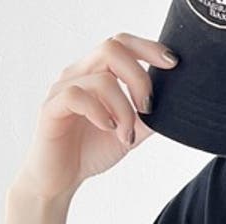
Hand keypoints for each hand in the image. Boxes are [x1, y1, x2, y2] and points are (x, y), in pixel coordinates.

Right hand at [13, 32, 179, 201]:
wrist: (61, 178)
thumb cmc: (91, 150)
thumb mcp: (130, 132)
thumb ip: (148, 117)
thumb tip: (174, 106)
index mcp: (96, 74)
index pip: (121, 44)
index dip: (148, 48)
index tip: (173, 64)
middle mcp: (79, 74)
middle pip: (112, 49)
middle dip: (139, 79)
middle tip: (147, 109)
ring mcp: (63, 89)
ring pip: (102, 79)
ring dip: (124, 109)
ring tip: (126, 135)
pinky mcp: (51, 108)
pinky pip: (76, 96)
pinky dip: (100, 112)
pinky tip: (108, 129)